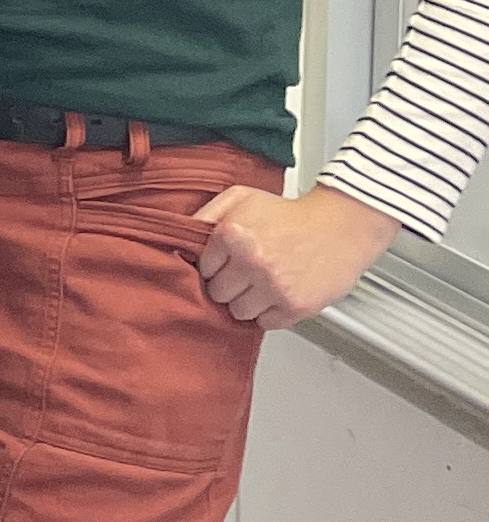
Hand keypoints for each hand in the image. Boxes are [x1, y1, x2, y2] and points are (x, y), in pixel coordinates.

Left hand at [192, 181, 399, 328]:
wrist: (343, 224)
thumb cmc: (290, 213)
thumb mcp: (241, 198)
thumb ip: (205, 215)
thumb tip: (178, 235)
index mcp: (231, 234)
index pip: (202, 269)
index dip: (216, 265)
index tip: (230, 260)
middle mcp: (251, 262)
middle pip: (217, 293)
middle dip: (230, 284)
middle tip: (248, 272)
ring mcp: (273, 287)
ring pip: (238, 312)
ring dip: (248, 301)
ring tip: (265, 282)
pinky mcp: (295, 306)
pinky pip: (265, 323)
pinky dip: (271, 312)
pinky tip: (280, 292)